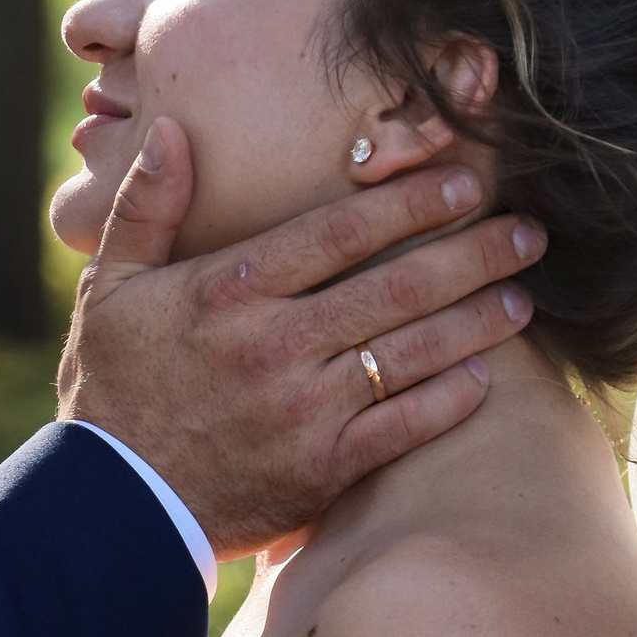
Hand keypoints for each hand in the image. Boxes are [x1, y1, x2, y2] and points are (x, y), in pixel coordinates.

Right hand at [57, 124, 543, 555]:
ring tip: (521, 296)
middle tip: (528, 233)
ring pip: (410, 353)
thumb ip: (146, 207)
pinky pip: (402, 426)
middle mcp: (273, 344)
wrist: (112, 506)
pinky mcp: (321, 469)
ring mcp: (303, 409)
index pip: (338, 231)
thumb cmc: (112, 388)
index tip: (463, 181)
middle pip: (395, 286)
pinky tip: (485, 377)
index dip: (409, 201)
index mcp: (227, 290)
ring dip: (476, 321)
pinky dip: (449, 400)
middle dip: (470, 254)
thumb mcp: (109, 288)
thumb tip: (176, 130)